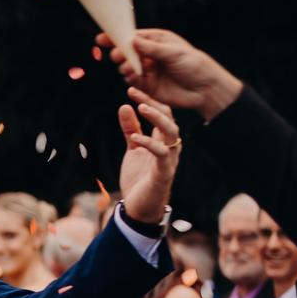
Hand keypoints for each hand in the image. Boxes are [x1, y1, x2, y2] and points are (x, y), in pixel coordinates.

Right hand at [100, 27, 243, 119]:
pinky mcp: (147, 85)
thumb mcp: (173, 52)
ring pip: (126, 66)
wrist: (204, 89)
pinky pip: (132, 80)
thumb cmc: (194, 65)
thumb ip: (151, 48)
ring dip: (125, 66)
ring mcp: (148, 69)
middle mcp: (150, 54)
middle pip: (126, 52)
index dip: (117, 37)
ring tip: (132, 69)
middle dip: (120, 53)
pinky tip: (134, 77)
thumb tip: (131, 41)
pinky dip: (130, 78)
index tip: (102, 39)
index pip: (133, 37)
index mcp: (157, 41)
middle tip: (118, 56)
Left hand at [115, 89, 181, 225]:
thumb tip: (125, 106)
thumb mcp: (132, 149)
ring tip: (141, 108)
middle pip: (168, 118)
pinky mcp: (164, 172)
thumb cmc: (139, 178)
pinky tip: (135, 138)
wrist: (139, 208)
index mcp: (163, 140)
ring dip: (157, 119)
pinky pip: (161, 154)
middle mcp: (170, 147)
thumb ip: (131, 129)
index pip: (161, 113)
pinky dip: (149, 144)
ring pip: (171, 132)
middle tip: (136, 93)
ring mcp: (169, 159)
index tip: (131, 89)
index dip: (148, 100)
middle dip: (154, 104)